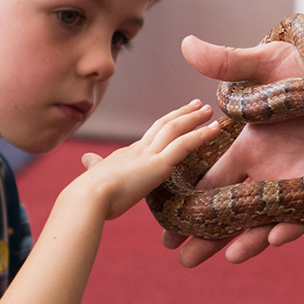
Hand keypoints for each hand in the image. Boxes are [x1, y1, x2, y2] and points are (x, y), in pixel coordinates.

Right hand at [78, 101, 218, 220]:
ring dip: (194, 118)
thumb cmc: (88, 197)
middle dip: (181, 114)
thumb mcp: (94, 178)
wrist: (87, 199)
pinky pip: (184, 144)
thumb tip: (87, 160)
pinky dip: (201, 134)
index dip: (164, 126)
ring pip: (175, 129)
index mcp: (125, 156)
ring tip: (209, 110)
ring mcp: (149, 155)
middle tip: (197, 104)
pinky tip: (216, 128)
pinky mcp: (158, 165)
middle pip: (163, 125)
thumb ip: (95, 168)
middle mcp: (138, 150)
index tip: (176, 119)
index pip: (150, 136)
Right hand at [165, 0, 303, 267]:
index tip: (167, 227)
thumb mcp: (267, 62)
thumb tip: (184, 44)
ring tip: (227, 258)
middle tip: (184, 261)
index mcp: (251, 146)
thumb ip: (227, 62)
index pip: (212, 183)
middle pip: (234, 210)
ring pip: (268, 218)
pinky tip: (274, 238)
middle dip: (209, 235)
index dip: (189, 205)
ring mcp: (301, 180)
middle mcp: (272, 169)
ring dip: (249, 239)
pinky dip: (293, 225)